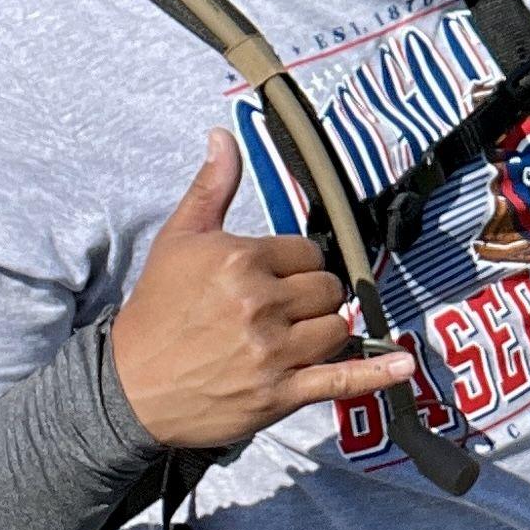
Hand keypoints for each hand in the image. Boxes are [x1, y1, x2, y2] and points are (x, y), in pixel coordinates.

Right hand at [106, 134, 422, 448]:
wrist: (127, 389)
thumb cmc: (154, 312)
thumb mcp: (177, 240)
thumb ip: (211, 187)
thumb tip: (223, 136)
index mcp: (241, 259)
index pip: (308, 252)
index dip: (296, 265)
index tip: (276, 278)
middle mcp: (261, 303)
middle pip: (327, 289)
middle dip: (312, 297)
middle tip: (280, 310)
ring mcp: (273, 352)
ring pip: (337, 327)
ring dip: (326, 331)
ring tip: (295, 337)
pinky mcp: (280, 393)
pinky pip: (342, 379)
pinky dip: (377, 373)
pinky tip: (401, 363)